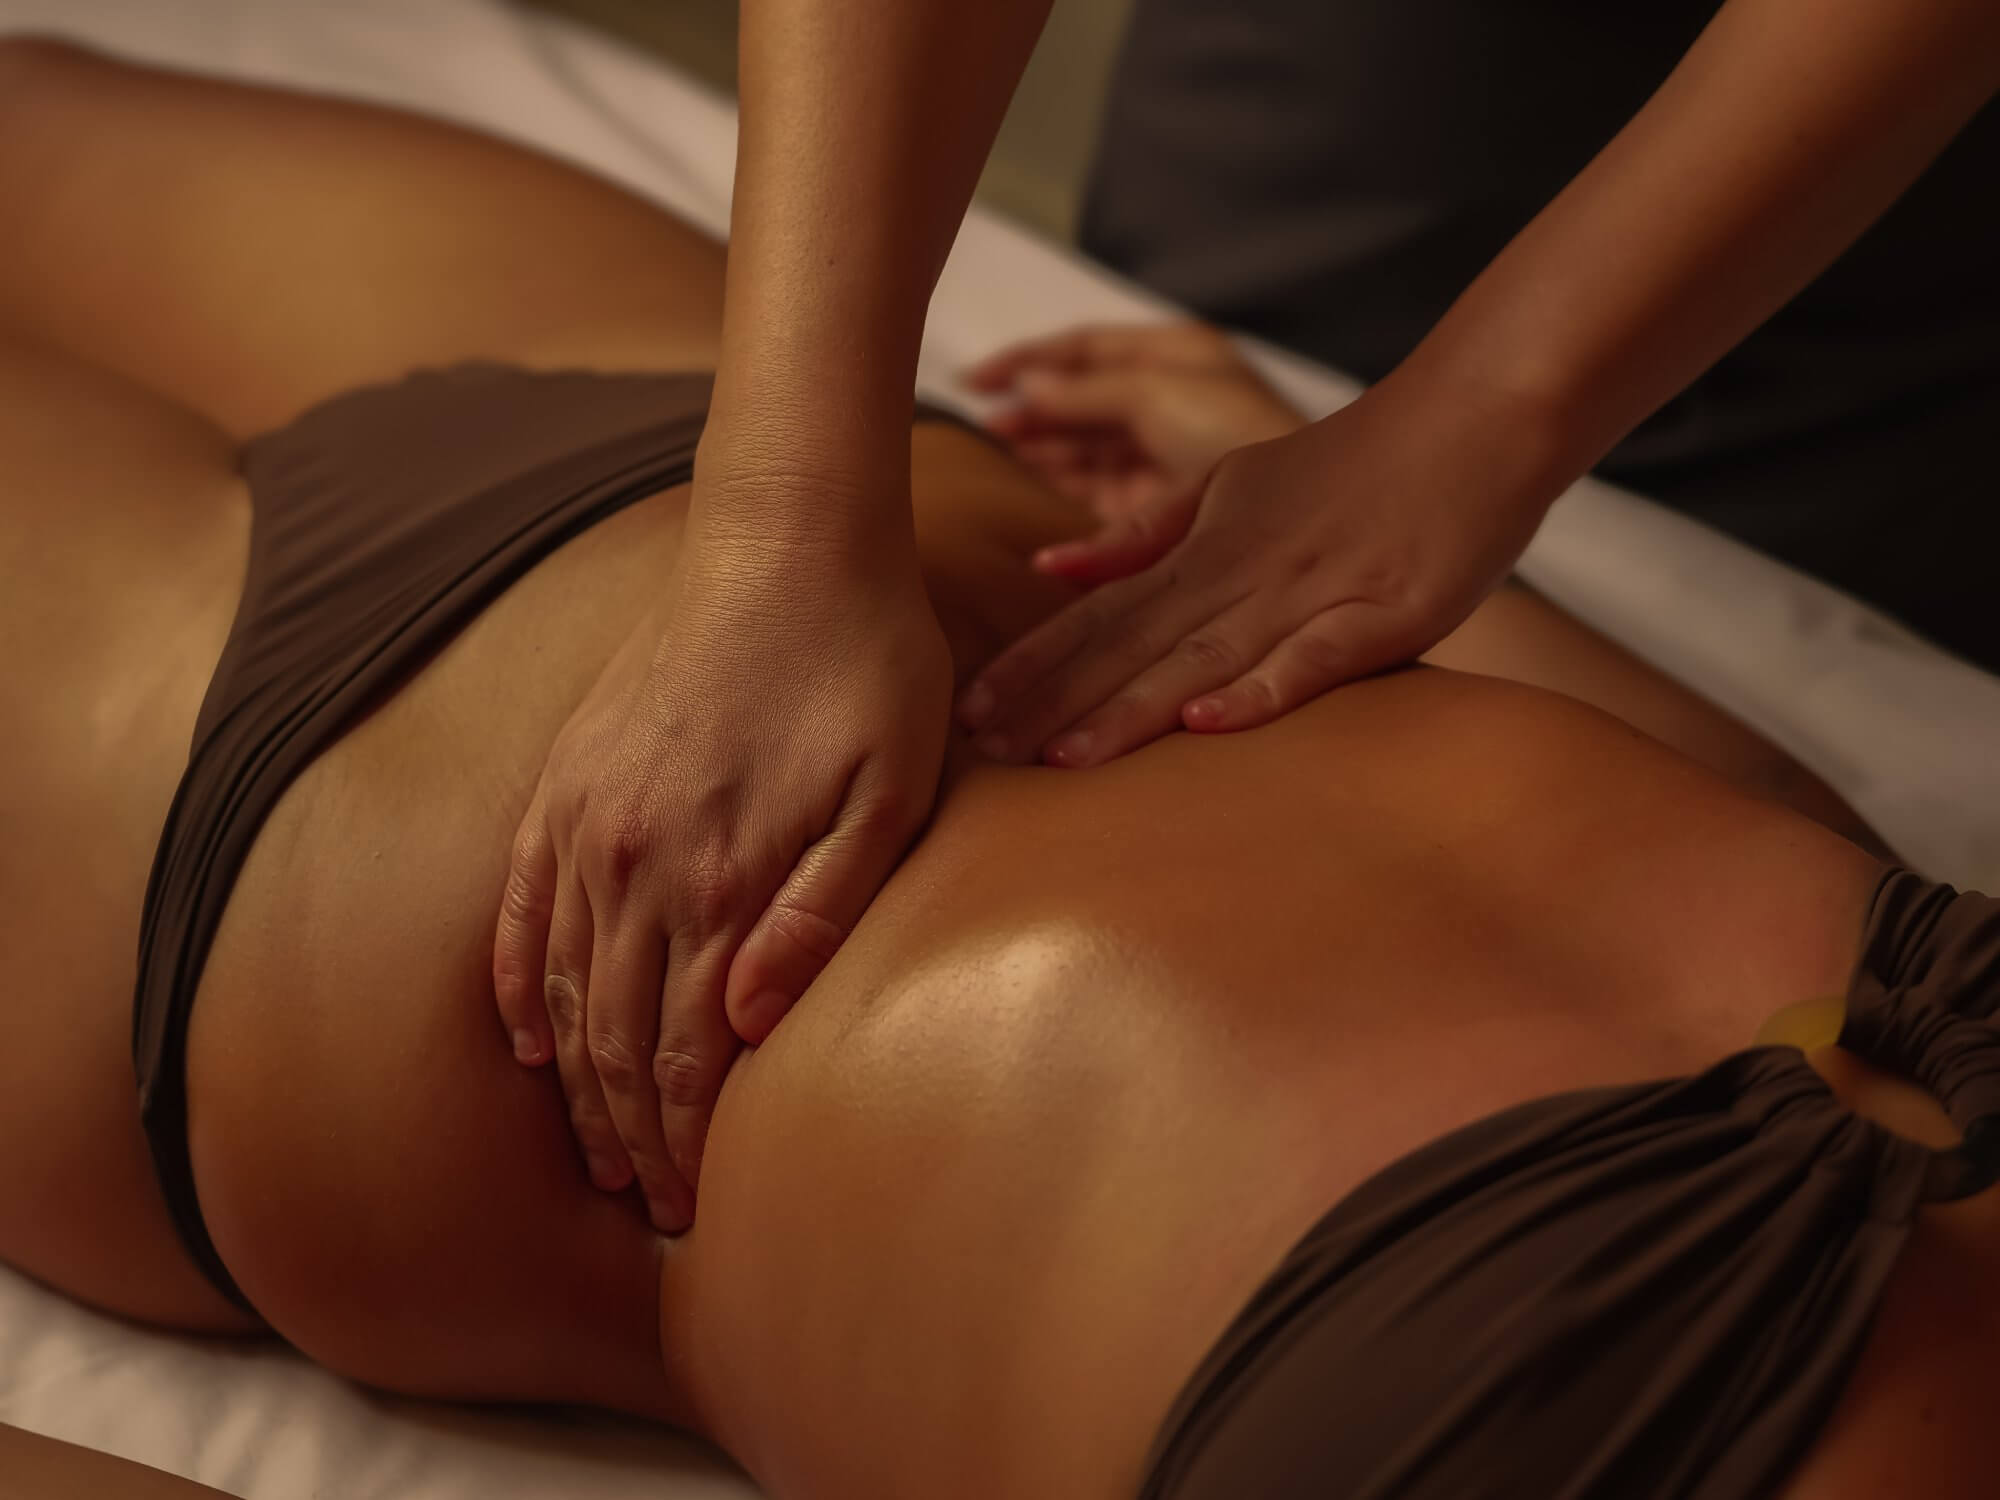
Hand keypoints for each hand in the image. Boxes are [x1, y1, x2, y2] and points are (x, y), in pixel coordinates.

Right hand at [492, 504, 951, 1231]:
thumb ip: (822, 911)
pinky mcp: (566, 781)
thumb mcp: (890, 790)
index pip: (680, 1053)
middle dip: (628, 1136)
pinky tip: (522, 1040)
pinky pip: (520, 907)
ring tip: (590, 1151)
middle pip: (613, 1039)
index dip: (681, 1142)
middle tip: (647, 1203)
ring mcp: (587, 821)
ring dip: (572, 1083)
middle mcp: (635, 864)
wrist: (787, 543)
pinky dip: (515, 984)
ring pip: (560, 989)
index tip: (688, 1205)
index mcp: (721, 879)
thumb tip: (750, 1024)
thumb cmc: (866, 667)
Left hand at [956, 366, 1563, 766]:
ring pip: (1204, 656)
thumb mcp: (1233, 485)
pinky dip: (1263, 689)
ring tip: (1063, 759)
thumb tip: (1054, 567)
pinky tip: (1207, 723)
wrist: (1475, 421)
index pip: (1101, 613)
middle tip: (983, 750)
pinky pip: (1316, 658)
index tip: (971, 708)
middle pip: (1133, 643)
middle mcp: (1244, 571)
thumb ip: (1149, 533)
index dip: (1035, 663)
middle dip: (1055, 699)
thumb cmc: (1352, 464)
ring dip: (1130, 709)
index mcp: (1206, 547)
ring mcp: (1314, 594)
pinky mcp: (1386, 615)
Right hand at [966, 323, 1301, 576]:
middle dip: (1032, 405)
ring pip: (1086, 443)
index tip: (975, 378)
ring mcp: (1163, 452)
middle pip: (1082, 396)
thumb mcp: (1155, 392)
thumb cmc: (1234, 433)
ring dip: (1041, 443)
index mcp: (1174, 355)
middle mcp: (1167, 398)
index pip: (1087, 348)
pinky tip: (1028, 481)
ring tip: (993, 448)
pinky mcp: (1160, 504)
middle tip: (979, 422)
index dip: (1029, 358)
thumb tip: (1027, 384)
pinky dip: (1062, 481)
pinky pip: (1098, 486)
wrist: (1295, 511)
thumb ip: (1086, 390)